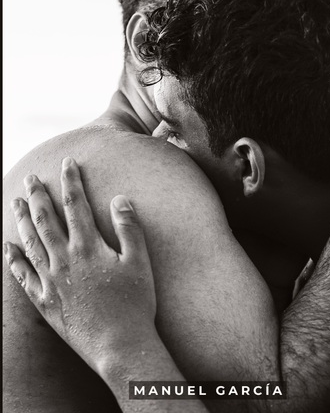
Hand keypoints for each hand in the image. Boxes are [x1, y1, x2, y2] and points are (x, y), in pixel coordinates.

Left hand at [3, 157, 156, 374]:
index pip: (75, 204)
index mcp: (88, 247)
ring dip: (22, 220)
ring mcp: (51, 281)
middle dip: (38, 195)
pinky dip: (14, 260)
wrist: (119, 345)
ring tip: (15, 203)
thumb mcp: (139, 262)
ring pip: (30, 243)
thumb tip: (119, 198)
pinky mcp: (44, 302)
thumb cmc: (134, 303)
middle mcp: (64, 260)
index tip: (68, 163)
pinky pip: (23, 276)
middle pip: (46, 219)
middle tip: (31, 178)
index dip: (71, 181)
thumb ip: (128, 227)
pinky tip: (8, 247)